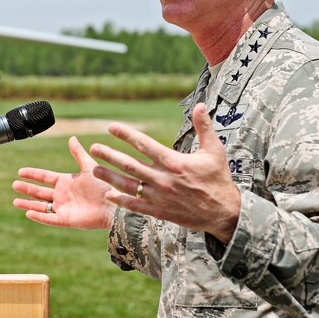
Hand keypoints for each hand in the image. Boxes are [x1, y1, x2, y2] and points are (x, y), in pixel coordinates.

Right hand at [12, 136, 116, 229]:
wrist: (114, 204)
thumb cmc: (105, 184)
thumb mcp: (89, 166)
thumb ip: (78, 153)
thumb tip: (72, 138)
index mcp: (66, 181)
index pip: (45, 177)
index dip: (33, 174)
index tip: (20, 171)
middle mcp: (63, 195)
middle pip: (40, 192)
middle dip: (27, 188)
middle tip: (14, 184)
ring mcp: (64, 208)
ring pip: (41, 206)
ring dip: (28, 204)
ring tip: (15, 201)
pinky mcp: (67, 220)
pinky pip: (49, 219)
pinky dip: (39, 217)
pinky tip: (28, 213)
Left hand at [90, 103, 240, 242]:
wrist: (224, 213)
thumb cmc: (219, 179)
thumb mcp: (215, 151)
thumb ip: (204, 127)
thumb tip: (200, 105)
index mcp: (174, 162)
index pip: (144, 145)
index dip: (126, 135)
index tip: (111, 127)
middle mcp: (163, 179)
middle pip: (130, 165)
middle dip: (110, 155)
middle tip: (94, 148)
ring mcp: (159, 197)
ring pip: (129, 185)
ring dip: (109, 177)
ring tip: (93, 170)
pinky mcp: (160, 211)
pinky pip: (136, 206)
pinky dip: (120, 201)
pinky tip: (108, 195)